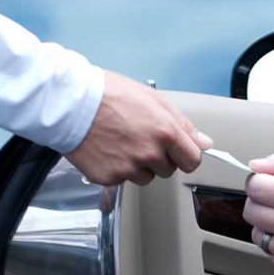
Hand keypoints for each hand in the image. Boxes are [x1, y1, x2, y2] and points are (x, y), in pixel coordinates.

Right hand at [66, 70, 213, 185]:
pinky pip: (122, 180)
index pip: (193, 160)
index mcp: (166, 132)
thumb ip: (182, 124)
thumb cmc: (108, 94)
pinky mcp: (109, 178)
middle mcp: (150, 154)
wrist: (69, 102)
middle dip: (159, 158)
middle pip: (168, 170)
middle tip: (139, 138)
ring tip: (121, 143)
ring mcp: (129, 168)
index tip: (178, 152)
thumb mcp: (152, 99)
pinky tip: (107, 150)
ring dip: (138, 165)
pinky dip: (117, 169)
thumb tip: (204, 143)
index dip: (185, 155)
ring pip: (145, 177)